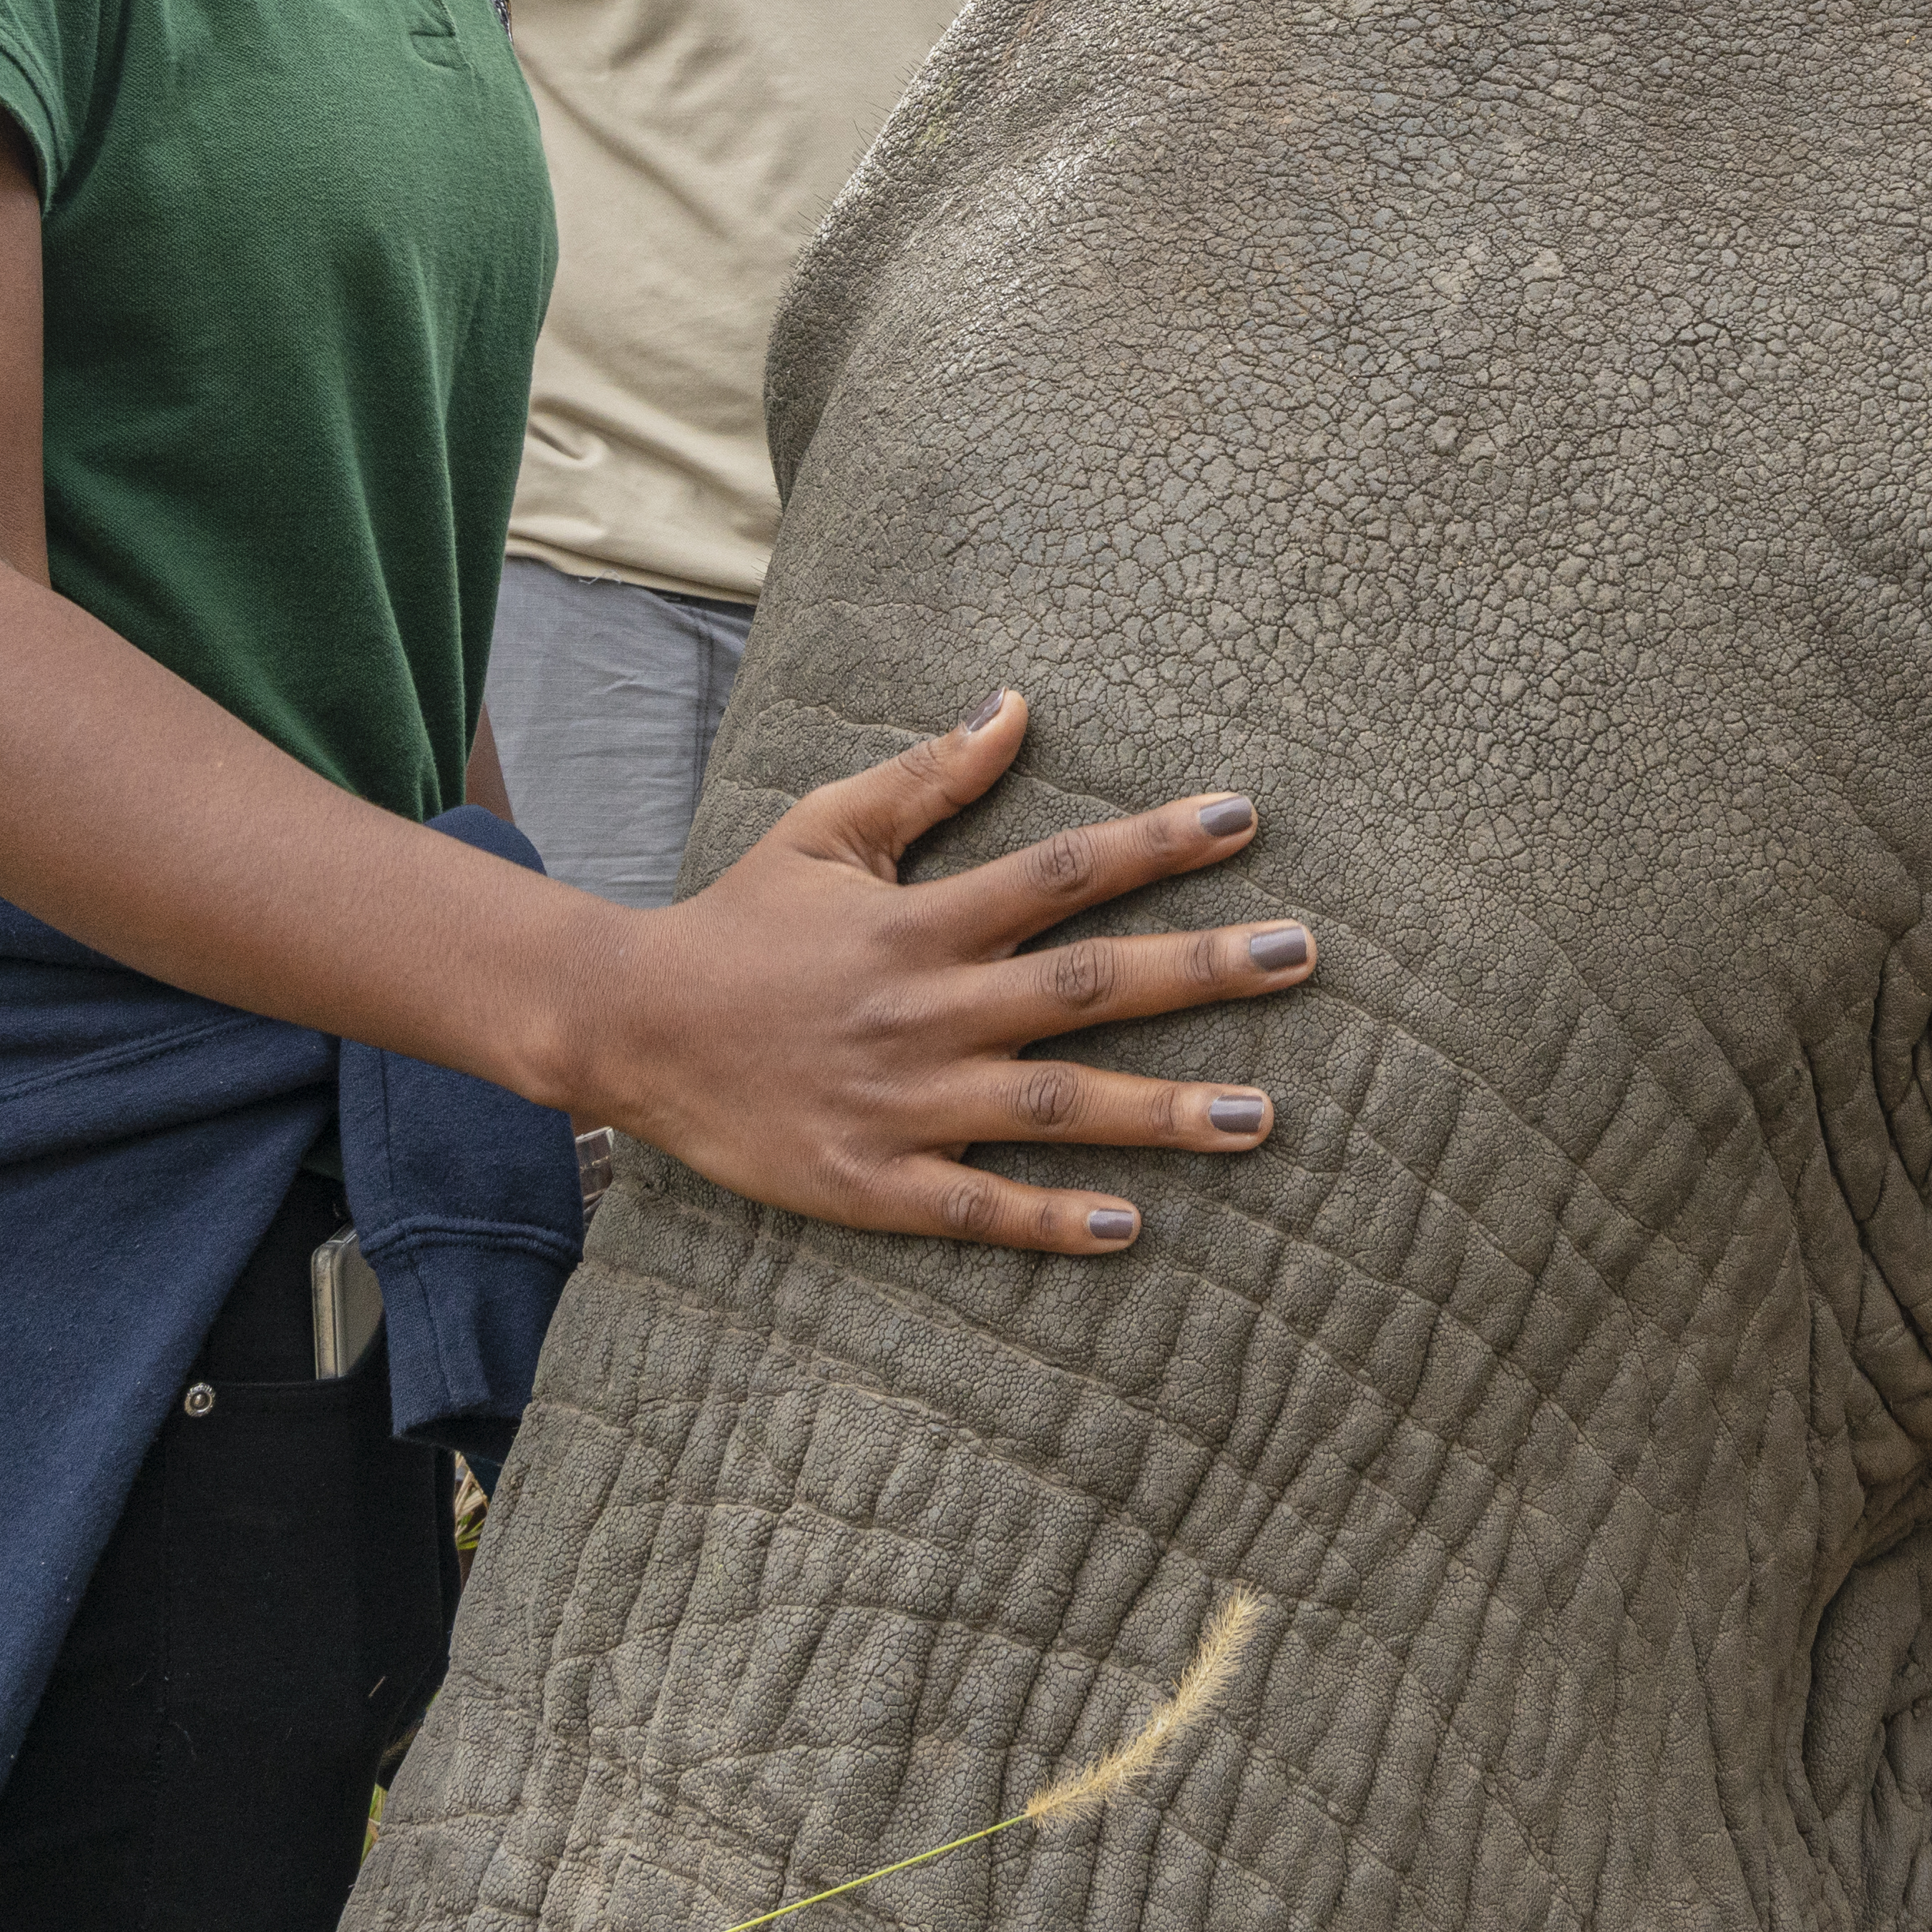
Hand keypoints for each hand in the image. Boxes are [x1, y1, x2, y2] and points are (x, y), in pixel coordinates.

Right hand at [574, 693, 1305, 1253]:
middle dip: (1201, 971)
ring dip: (1164, 1114)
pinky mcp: (872, 1183)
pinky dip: (1052, 1219)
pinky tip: (1132, 1226)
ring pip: (1056, 1107)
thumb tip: (1015, 704)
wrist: (630, 1026)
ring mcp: (904, 1103)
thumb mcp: (827, 830)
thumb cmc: (739, 922)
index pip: (1063, 873)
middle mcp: (928, 1010)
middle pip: (1086, 988)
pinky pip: (977, 1207)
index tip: (1246, 819)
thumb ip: (928, 778)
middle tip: (1301, 957)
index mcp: (921, 922)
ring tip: (1264, 1117)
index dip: (1156, 844)